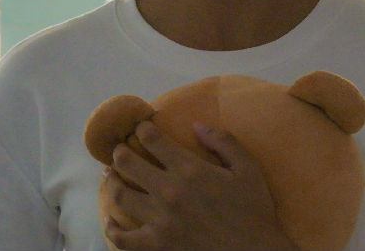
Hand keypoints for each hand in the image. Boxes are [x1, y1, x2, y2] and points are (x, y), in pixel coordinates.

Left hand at [103, 121, 297, 249]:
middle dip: (120, 151)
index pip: (153, 140)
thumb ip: (223, 142)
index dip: (142, 129)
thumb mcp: (248, 168)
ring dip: (112, 182)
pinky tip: (111, 221)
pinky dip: (113, 228)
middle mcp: (169, 191)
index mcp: (190, 169)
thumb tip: (197, 125)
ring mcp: (159, 220)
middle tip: (119, 149)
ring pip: (121, 196)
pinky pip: (123, 237)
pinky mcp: (155, 245)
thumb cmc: (253, 210)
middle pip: (128, 164)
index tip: (139, 126)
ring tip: (110, 176)